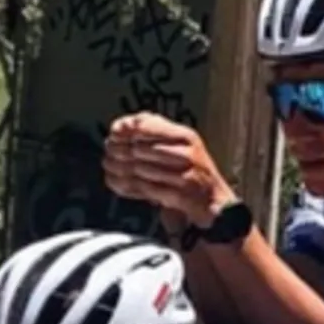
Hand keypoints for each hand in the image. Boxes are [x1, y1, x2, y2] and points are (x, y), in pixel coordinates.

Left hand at [103, 114, 234, 225]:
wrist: (214, 200)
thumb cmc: (194, 171)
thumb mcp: (182, 143)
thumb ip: (158, 130)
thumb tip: (127, 123)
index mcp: (186, 136)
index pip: (149, 125)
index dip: (126, 129)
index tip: (113, 134)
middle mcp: (187, 153)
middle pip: (141, 148)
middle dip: (121, 153)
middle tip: (109, 154)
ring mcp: (184, 175)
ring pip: (142, 168)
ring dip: (124, 171)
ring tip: (114, 168)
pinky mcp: (180, 195)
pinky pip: (147, 189)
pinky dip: (131, 188)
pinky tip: (123, 184)